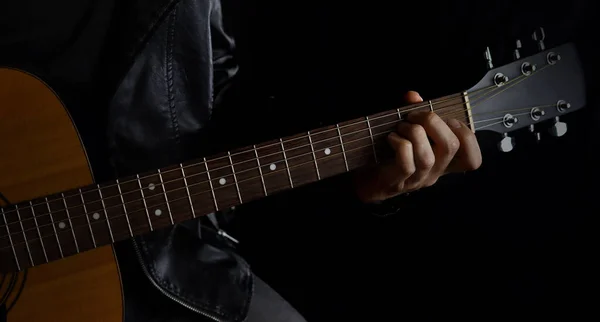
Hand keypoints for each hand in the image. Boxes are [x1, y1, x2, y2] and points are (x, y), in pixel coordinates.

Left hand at [354, 91, 481, 202]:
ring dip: (414, 133)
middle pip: (451, 147)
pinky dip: (400, 144)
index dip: (467, 136)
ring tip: (401, 126)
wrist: (365, 182)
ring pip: (428, 157)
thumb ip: (414, 114)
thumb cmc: (388, 154)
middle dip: (434, 122)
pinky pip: (406, 164)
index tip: (448, 121)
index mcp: (442, 162)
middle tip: (414, 116)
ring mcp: (416, 180)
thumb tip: (414, 96)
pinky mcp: (397, 182)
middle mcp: (434, 173)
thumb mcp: (406, 134)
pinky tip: (391, 138)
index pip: (472, 160)